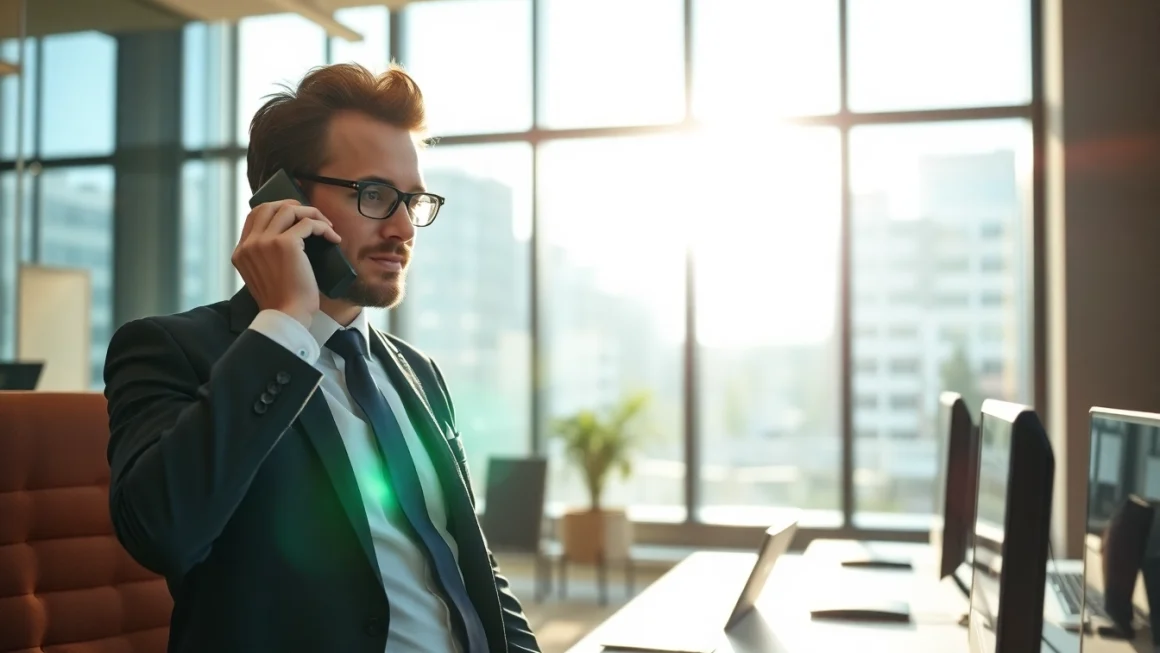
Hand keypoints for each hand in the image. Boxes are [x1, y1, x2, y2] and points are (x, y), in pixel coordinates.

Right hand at [232, 200, 340, 326]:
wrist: (286, 316)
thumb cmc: (282, 301)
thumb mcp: (263, 276)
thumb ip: (265, 256)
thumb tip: (288, 236)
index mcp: (241, 252)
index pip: (254, 216)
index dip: (276, 210)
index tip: (295, 217)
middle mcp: (250, 244)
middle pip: (268, 206)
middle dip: (293, 205)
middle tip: (312, 215)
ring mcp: (265, 241)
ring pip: (289, 210)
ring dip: (312, 214)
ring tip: (327, 226)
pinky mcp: (285, 244)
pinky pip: (308, 223)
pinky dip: (323, 227)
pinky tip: (333, 237)